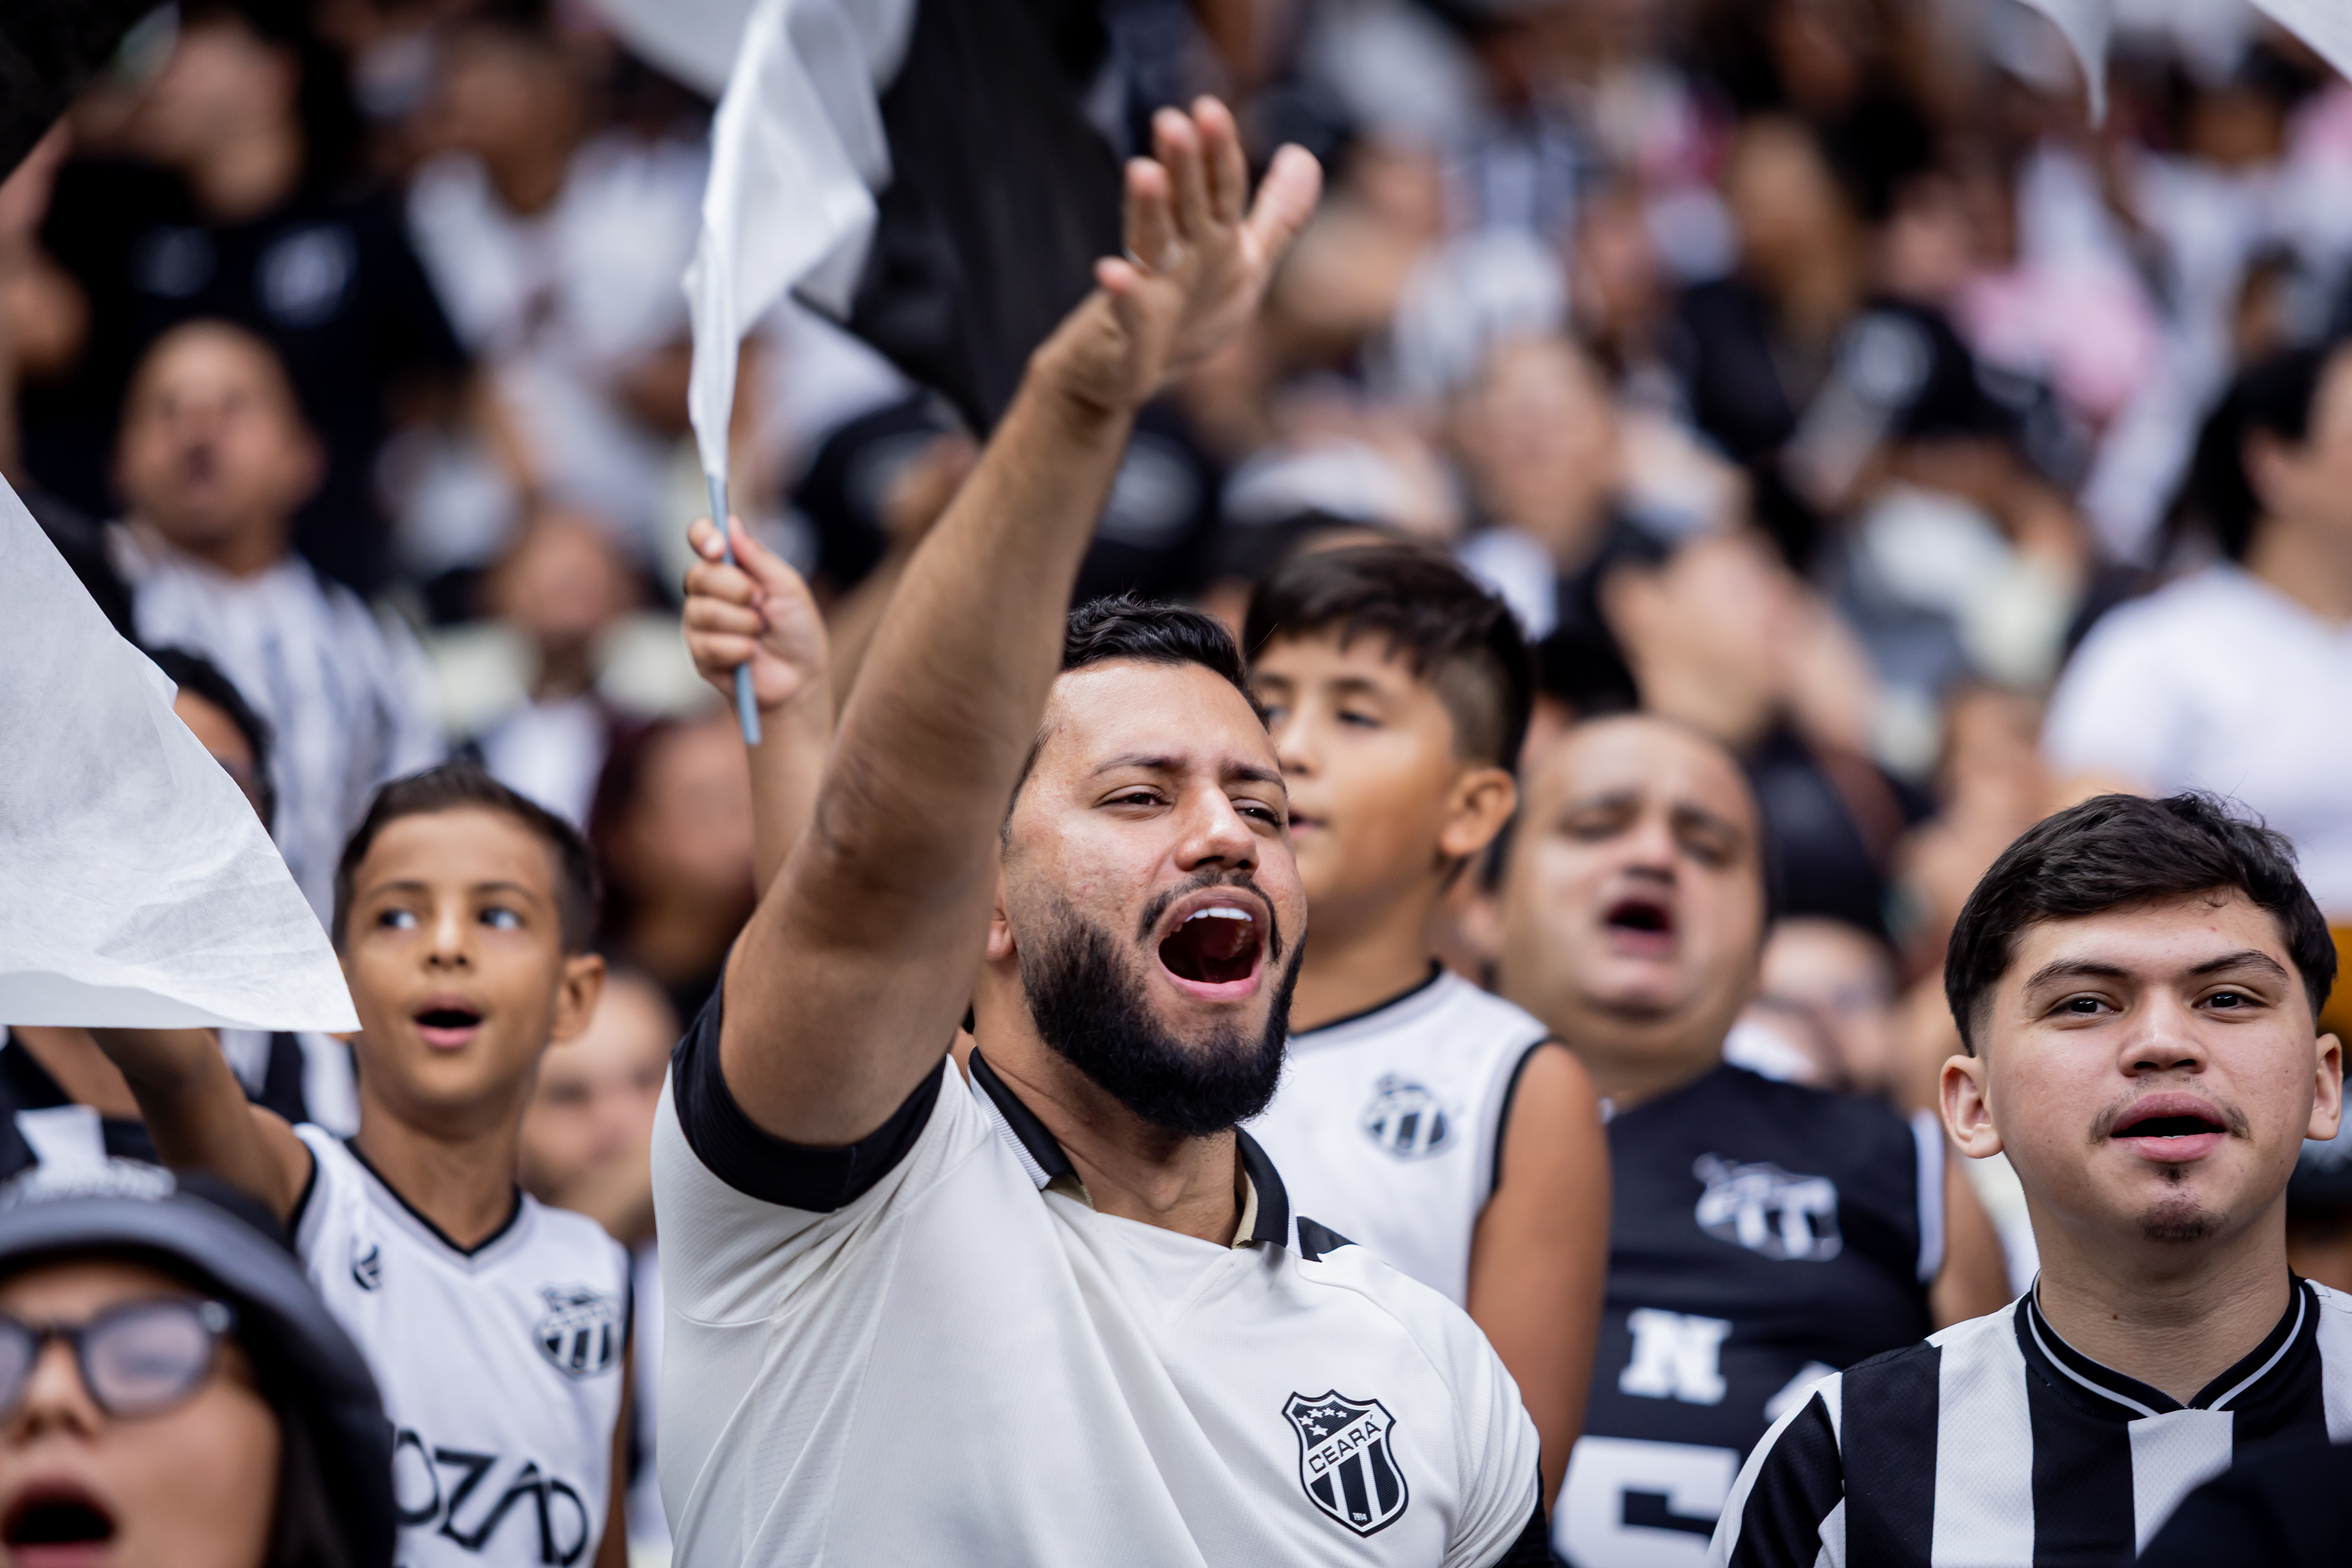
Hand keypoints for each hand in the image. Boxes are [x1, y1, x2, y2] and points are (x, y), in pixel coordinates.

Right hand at [682, 515, 830, 716]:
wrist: (801, 678)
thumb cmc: (797, 630)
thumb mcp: (788, 588)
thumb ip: (759, 558)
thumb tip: (730, 522)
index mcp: (729, 568)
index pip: (702, 538)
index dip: (703, 536)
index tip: (717, 546)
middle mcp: (707, 591)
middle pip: (699, 575)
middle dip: (738, 589)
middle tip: (762, 603)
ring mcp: (699, 623)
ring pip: (705, 611)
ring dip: (744, 623)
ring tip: (762, 632)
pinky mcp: (700, 655)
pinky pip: (709, 645)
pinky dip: (740, 649)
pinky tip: (753, 655)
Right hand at [1042, 97, 1320, 416]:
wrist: (1126, 371)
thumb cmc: (1188, 313)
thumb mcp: (1244, 263)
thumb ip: (1276, 216)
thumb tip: (1304, 155)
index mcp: (1208, 237)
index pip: (1219, 187)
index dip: (1217, 151)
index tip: (1209, 108)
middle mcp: (1176, 254)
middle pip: (1182, 204)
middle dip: (1181, 165)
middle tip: (1172, 121)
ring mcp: (1149, 290)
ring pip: (1149, 244)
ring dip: (1148, 209)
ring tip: (1142, 172)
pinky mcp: (1129, 332)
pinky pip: (1127, 312)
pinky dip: (1122, 294)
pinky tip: (1112, 273)